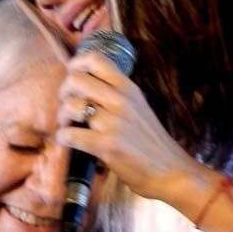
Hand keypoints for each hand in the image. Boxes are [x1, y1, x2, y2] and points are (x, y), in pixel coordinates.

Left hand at [55, 51, 198, 201]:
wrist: (170, 172)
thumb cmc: (152, 143)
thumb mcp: (139, 108)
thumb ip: (117, 95)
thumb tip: (86, 89)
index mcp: (128, 88)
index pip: (96, 59)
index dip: (76, 63)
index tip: (71, 75)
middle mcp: (121, 100)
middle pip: (76, 79)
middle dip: (64, 92)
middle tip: (68, 106)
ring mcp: (113, 122)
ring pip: (70, 106)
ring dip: (62, 117)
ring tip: (68, 126)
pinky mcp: (106, 145)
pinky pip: (70, 134)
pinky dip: (63, 138)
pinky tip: (68, 142)